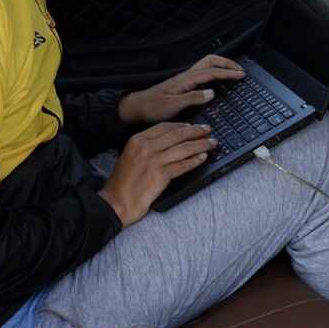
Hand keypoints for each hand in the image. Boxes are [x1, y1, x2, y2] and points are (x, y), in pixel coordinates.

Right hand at [98, 123, 215, 226]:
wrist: (117, 202)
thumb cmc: (122, 183)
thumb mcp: (130, 157)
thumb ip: (146, 148)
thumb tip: (167, 144)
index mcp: (137, 140)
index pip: (164, 127)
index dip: (181, 126)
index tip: (192, 126)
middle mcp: (146, 147)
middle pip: (177, 135)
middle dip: (195, 131)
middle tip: (207, 130)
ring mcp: (154, 160)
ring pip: (183, 149)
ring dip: (201, 145)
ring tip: (211, 143)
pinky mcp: (161, 175)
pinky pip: (183, 165)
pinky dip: (195, 161)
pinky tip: (203, 158)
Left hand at [117, 55, 244, 124]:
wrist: (138, 107)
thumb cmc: (152, 107)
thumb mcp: (173, 106)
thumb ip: (192, 98)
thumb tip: (212, 92)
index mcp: (185, 80)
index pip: (211, 72)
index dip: (227, 73)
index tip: (241, 75)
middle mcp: (186, 76)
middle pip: (210, 61)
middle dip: (227, 63)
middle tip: (240, 70)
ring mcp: (184, 79)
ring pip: (206, 65)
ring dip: (221, 66)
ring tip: (233, 72)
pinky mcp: (183, 84)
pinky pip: (202, 73)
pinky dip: (214, 72)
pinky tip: (217, 80)